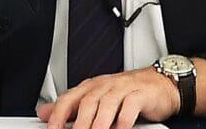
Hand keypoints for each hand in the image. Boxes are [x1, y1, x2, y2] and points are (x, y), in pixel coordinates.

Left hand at [39, 66, 179, 128]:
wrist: (159, 83)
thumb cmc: (126, 92)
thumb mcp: (96, 98)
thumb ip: (72, 107)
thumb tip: (45, 112)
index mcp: (90, 87)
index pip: (68, 98)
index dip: (58, 114)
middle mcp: (104, 86)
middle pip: (87, 103)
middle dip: (79, 123)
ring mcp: (122, 88)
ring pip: (107, 104)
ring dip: (99, 122)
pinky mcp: (141, 94)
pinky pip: (130, 106)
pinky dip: (123, 120)